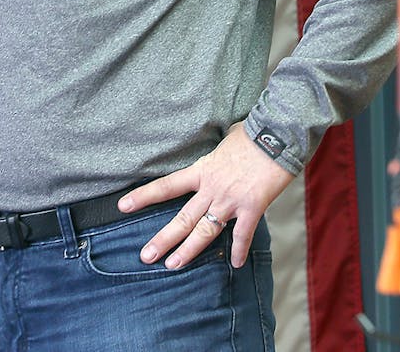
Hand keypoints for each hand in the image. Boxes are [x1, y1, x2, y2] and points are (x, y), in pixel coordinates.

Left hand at [118, 122, 294, 269]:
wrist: (276, 137)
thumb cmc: (252, 133)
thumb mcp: (225, 138)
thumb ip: (219, 151)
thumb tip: (224, 144)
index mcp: (202, 170)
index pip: (166, 186)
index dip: (144, 197)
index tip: (123, 206)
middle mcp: (211, 189)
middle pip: (182, 218)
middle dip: (163, 239)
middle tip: (145, 256)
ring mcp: (231, 201)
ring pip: (205, 232)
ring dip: (188, 251)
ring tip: (173, 266)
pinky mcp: (252, 208)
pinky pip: (242, 235)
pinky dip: (239, 250)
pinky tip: (236, 264)